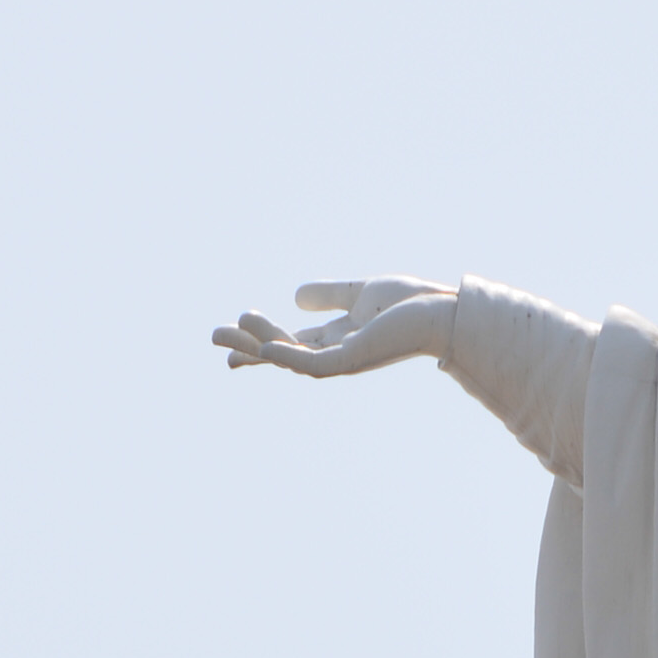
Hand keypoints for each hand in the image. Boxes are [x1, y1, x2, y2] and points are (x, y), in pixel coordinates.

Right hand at [212, 275, 458, 376]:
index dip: (258, 340)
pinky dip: (288, 356)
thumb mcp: (359, 294)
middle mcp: (335, 354)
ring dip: (258, 345)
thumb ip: (329, 295)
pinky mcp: (352, 359)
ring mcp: (342, 360)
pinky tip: (267, 347)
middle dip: (248, 346)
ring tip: (229, 329)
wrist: (443, 312)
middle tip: (214, 338)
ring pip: (289, 357)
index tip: (228, 337)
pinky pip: (312, 363)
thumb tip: (295, 296)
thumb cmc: (410, 305)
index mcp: (335, 340)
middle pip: (281, 353)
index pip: (289, 342)